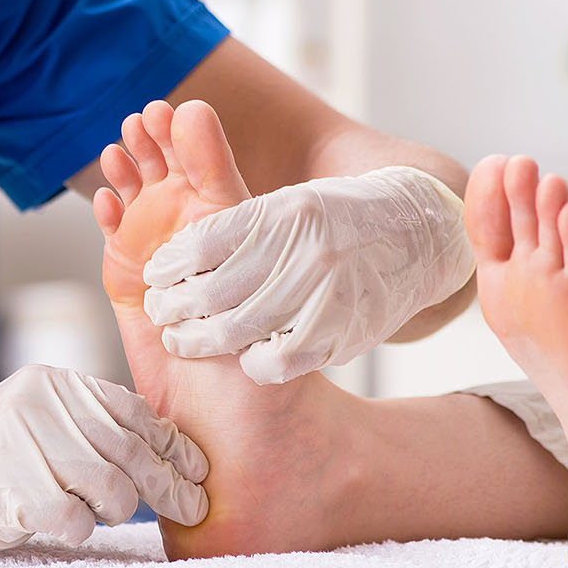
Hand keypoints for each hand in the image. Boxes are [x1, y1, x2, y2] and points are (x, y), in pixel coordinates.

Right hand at [0, 365, 208, 563]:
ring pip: (111, 488)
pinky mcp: (11, 489)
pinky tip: (61, 526)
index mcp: (53, 383)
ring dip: (116, 512)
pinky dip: (77, 530)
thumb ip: (86, 426)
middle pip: (130, 451)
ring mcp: (24, 443)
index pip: (132, 410)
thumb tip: (166, 453)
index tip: (198, 470)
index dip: (172, 444)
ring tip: (95, 515)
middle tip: (192, 507)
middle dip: (169, 485)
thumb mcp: (33, 422)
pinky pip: (74, 520)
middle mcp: (42, 403)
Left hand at [141, 165, 475, 383]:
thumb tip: (176, 253)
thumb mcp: (289, 204)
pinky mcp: (343, 331)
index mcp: (285, 212)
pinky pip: (281, 359)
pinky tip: (239, 358)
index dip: (170, 265)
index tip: (153, 276)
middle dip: (175, 308)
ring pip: (240, 330)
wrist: (414, 235)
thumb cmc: (334, 218)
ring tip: (181, 340)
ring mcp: (327, 295)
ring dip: (201, 340)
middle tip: (159, 314)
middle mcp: (306, 252)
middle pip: (215, 292)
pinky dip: (253, 363)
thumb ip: (240, 224)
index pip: (205, 243)